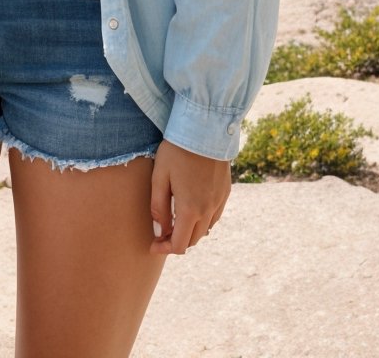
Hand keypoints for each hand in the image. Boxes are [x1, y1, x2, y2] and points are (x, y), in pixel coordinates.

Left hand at [149, 138, 230, 254]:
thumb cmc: (177, 151)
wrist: (205, 130)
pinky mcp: (226, 192)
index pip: (179, 244)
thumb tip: (159, 230)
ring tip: (175, 222)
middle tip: (161, 234)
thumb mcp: (160, 176)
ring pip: (205, 229)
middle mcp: (208, 210)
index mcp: (190, 209)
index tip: (153, 245)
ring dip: (190, 231)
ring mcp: (219, 202)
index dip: (165, 249)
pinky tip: (192, 210)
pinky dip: (202, 220)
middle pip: (192, 240)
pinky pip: (215, 216)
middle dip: (176, 242)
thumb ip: (158, 206)